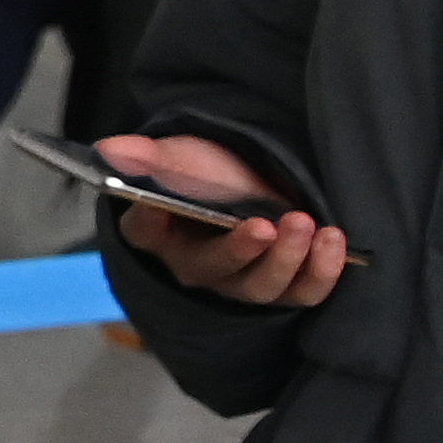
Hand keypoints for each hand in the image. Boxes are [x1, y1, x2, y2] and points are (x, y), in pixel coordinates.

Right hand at [103, 132, 346, 307]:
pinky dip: (320, 272)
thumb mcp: (180, 155)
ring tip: (304, 224)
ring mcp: (242, 282)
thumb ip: (150, 156)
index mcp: (160, 234)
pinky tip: (331, 240)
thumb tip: (110, 149)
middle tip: (266, 224)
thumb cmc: (211, 173)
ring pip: (260, 287)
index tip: (156, 206)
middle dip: (240, 249)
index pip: (145, 232)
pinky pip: (302, 293)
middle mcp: (198, 267)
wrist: (256, 180)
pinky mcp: (284, 286)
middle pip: (213, 270)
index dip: (149, 223)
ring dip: (285, 259)